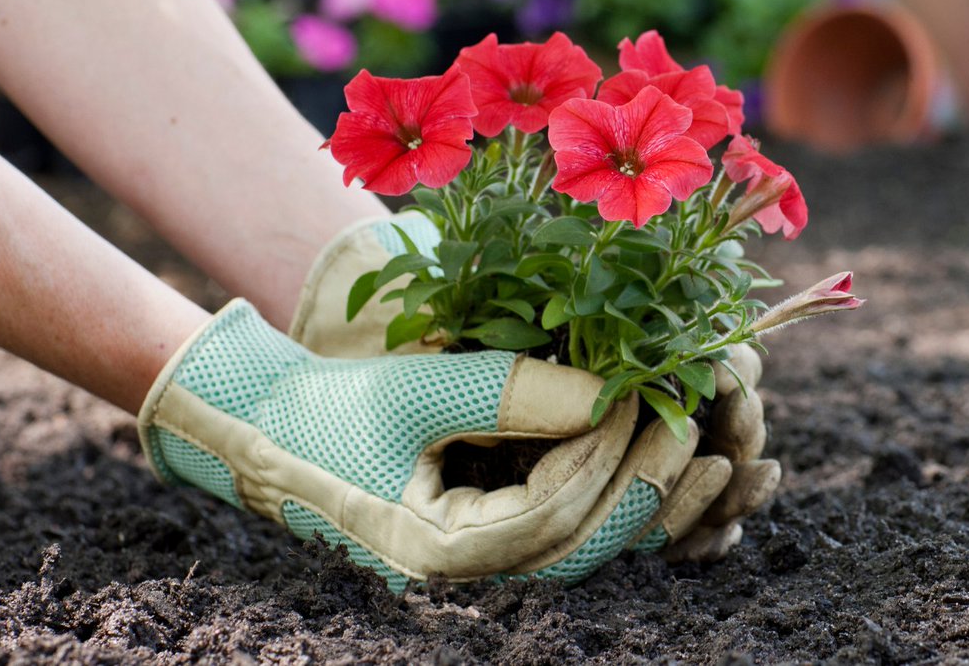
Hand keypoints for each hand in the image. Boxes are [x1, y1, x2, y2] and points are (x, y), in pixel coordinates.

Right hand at [287, 219, 776, 562]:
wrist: (270, 434)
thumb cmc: (327, 411)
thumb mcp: (413, 391)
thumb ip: (510, 390)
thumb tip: (611, 394)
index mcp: (442, 553)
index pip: (555, 512)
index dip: (611, 456)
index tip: (651, 398)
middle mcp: (470, 577)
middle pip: (585, 544)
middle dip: (645, 483)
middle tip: (694, 421)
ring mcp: (480, 564)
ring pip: (585, 544)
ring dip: (642, 499)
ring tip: (699, 449)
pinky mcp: (488, 538)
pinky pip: (567, 528)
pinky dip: (610, 497)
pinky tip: (652, 461)